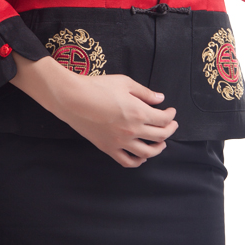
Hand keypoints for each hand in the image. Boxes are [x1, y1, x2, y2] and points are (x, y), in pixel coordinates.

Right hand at [11, 55, 177, 166]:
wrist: (72, 98)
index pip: (164, 119)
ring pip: (147, 152)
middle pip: (160, 136)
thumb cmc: (97, 87)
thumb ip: (145, 93)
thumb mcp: (124, 83)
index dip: (171, 115)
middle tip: (171, 125)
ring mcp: (120, 142)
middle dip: (169, 130)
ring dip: (158, 148)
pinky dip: (138, 161)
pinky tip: (141, 156)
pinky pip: (127, 161)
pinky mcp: (108, 148)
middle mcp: (132, 130)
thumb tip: (160, 99)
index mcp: (139, 112)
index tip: (171, 111)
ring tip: (160, 143)